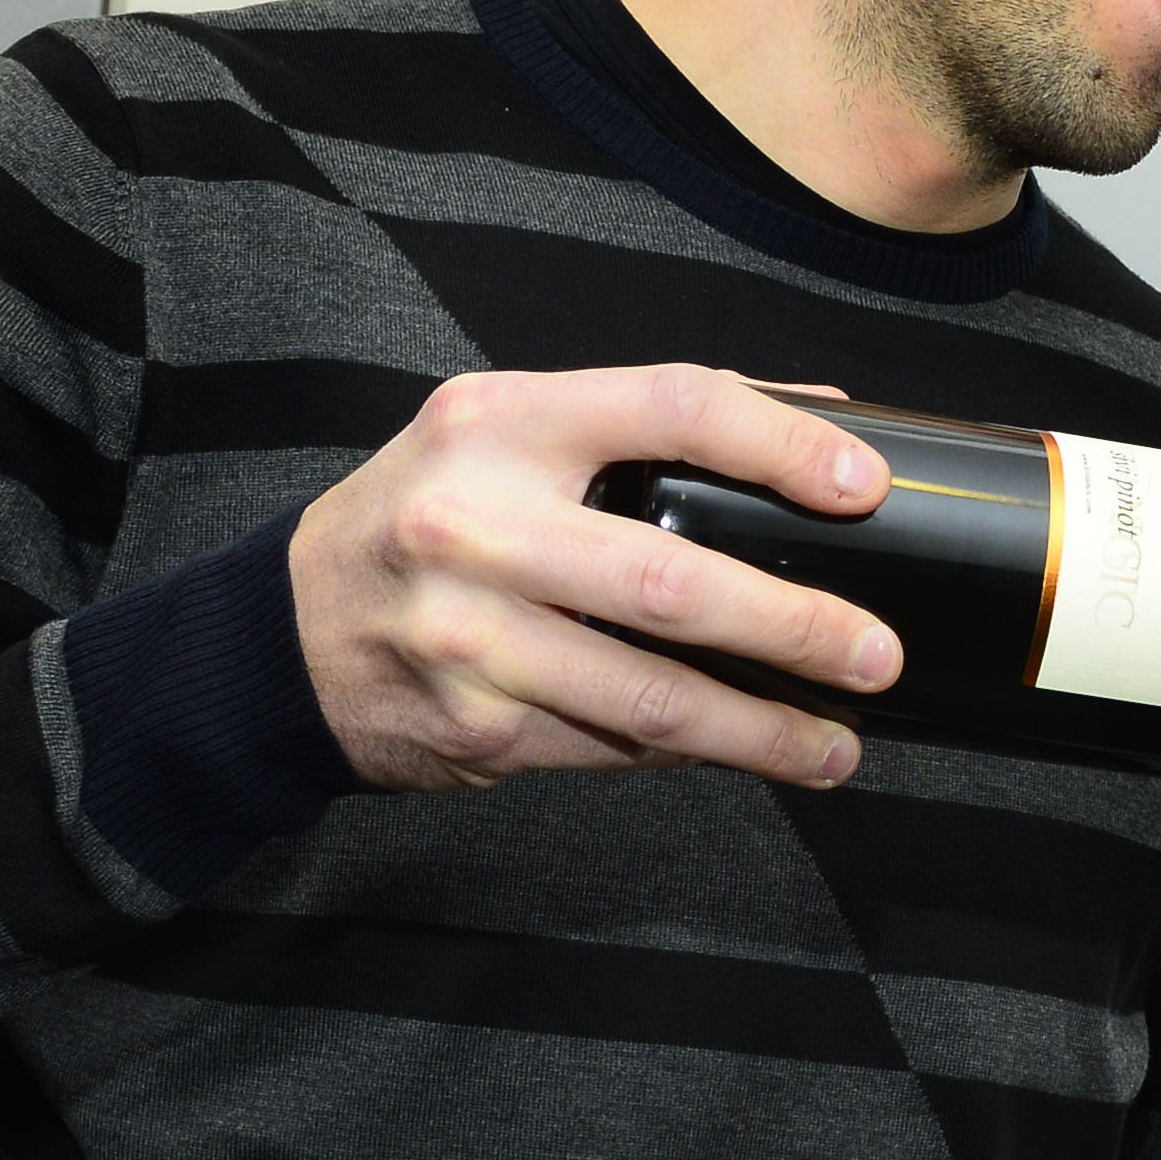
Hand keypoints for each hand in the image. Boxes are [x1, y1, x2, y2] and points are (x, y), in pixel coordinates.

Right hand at [286, 365, 898, 793]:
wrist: (284, 636)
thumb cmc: (425, 517)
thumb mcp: (507, 433)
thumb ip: (646, 423)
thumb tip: (826, 424)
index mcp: (500, 424)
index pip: (670, 407)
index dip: (781, 443)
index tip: (865, 486)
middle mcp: (475, 528)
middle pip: (673, 581)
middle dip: (795, 627)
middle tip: (876, 654)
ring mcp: (469, 639)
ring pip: (651, 698)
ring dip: (762, 729)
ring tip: (837, 744)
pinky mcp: (474, 727)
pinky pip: (612, 747)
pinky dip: (688, 753)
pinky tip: (739, 749)